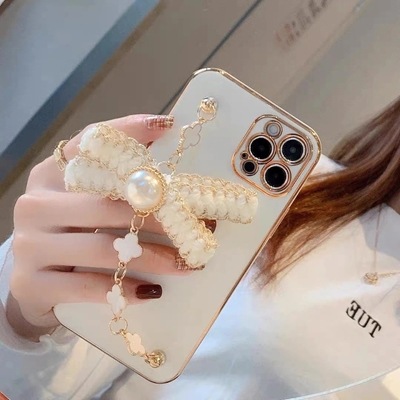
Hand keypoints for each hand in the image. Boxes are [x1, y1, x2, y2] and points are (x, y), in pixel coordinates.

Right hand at [9, 114, 184, 339]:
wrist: (34, 283)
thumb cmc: (70, 236)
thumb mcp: (85, 203)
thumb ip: (113, 179)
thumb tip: (163, 136)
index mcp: (50, 175)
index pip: (89, 144)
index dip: (128, 131)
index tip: (167, 126)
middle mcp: (36, 204)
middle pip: (107, 204)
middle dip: (160, 217)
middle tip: (201, 227)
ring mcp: (30, 245)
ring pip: (103, 248)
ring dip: (154, 257)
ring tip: (187, 264)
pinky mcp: (31, 284)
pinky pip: (88, 286)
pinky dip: (125, 289)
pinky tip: (153, 291)